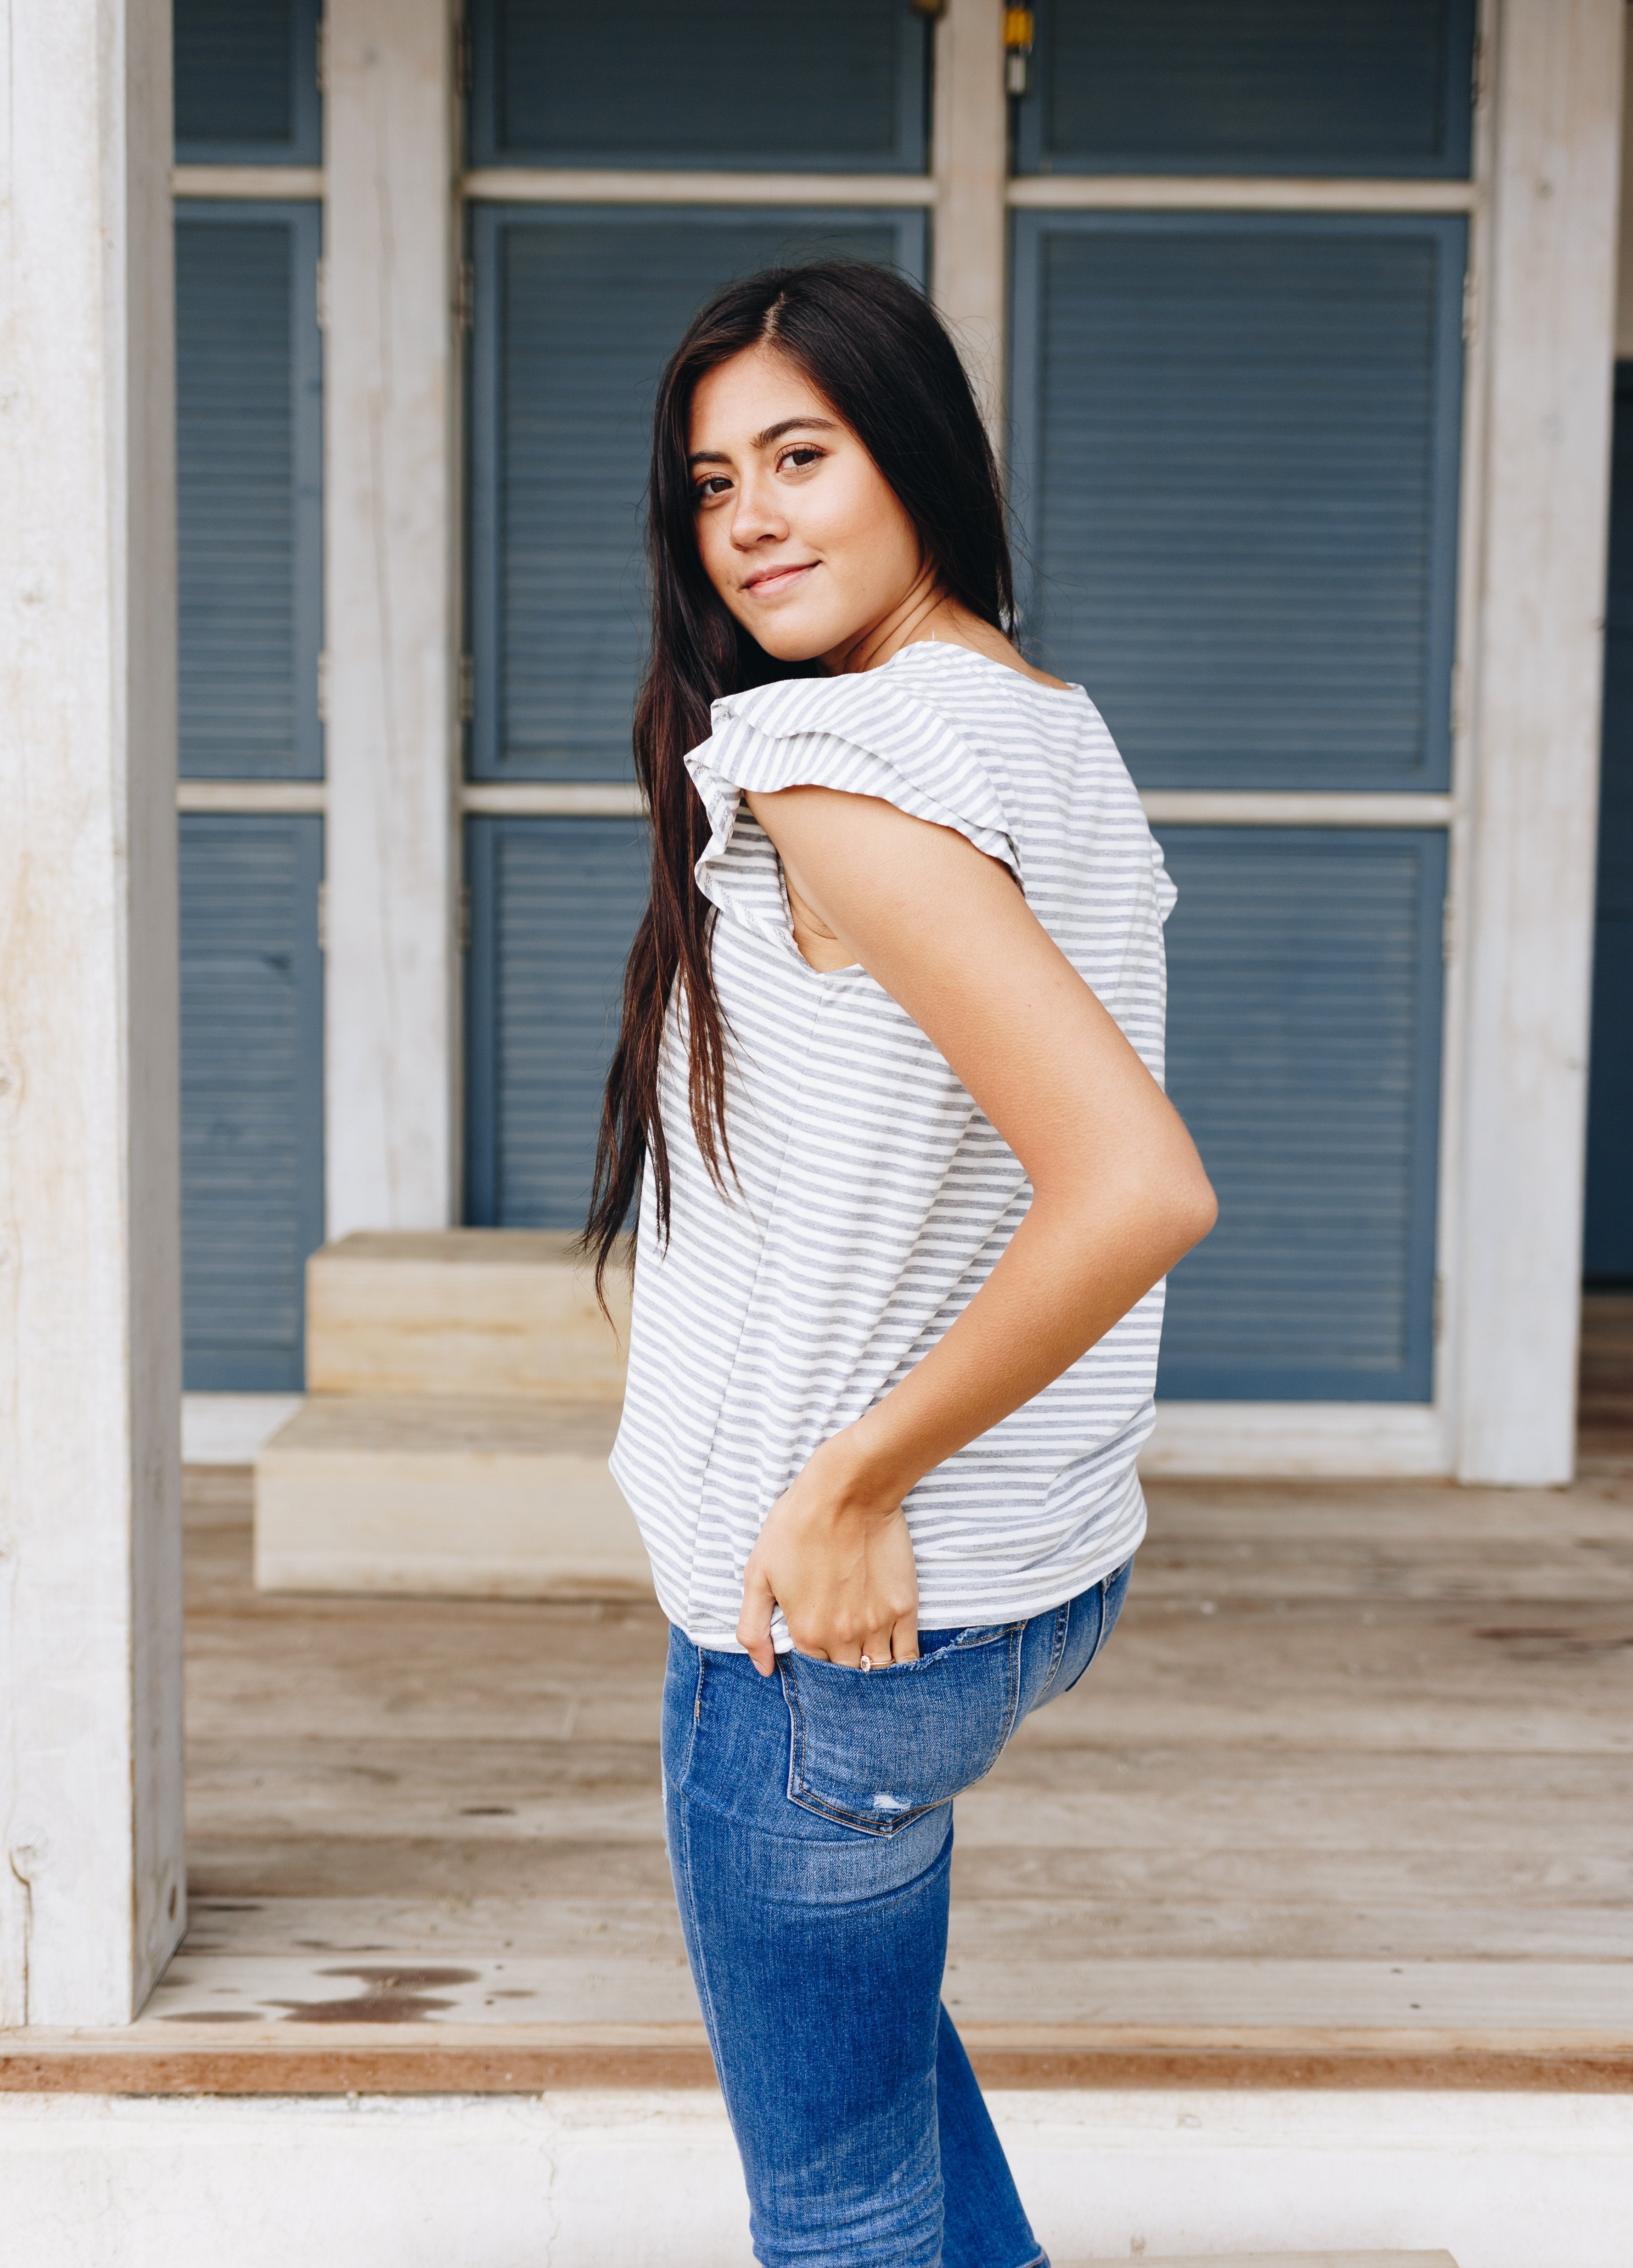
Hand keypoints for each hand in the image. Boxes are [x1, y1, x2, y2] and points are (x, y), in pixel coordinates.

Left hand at [736, 1431, 919, 1676]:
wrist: (847, 1491)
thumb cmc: (797, 1524)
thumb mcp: (758, 1573)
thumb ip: (753, 1627)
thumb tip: (762, 1669)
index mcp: (804, 1631)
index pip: (812, 1671)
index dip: (815, 1662)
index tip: (819, 1649)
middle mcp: (841, 1636)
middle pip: (845, 1676)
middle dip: (842, 1673)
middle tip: (843, 1655)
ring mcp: (876, 1625)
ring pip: (876, 1671)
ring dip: (871, 1673)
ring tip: (868, 1662)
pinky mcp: (903, 1608)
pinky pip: (907, 1656)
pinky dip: (901, 1665)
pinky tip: (895, 1660)